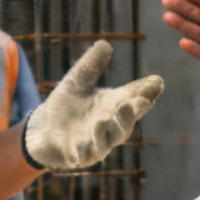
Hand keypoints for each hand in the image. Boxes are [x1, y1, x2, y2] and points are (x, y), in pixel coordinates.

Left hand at [21, 41, 163, 170]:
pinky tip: (81, 144)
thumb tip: (105, 43)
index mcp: (113, 107)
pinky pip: (82, 154)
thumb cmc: (66, 106)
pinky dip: (83, 150)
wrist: (42, 130)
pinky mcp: (75, 156)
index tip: (157, 81)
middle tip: (142, 101)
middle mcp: (109, 128)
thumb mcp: (77, 81)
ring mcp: (94, 144)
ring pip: (107, 141)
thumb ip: (91, 66)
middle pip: (125, 122)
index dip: (147, 91)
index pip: (134, 99)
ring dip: (109, 131)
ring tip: (106, 120)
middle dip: (132, 112)